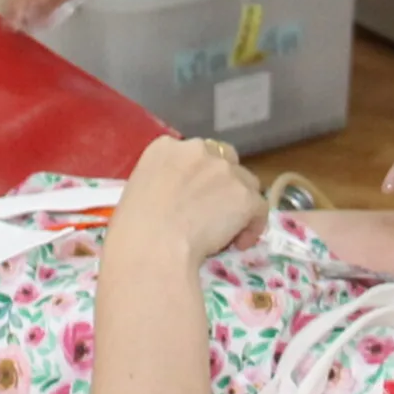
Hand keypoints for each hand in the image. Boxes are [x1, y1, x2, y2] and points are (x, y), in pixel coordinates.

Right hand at [113, 137, 263, 266]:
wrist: (152, 246)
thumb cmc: (133, 228)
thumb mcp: (138, 191)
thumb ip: (162, 184)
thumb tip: (174, 199)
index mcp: (165, 147)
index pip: (194, 153)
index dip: (198, 176)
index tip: (193, 198)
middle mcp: (198, 150)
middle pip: (224, 160)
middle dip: (223, 183)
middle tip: (213, 211)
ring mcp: (224, 171)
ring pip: (246, 183)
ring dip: (238, 204)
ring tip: (226, 231)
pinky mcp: (245, 195)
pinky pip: (259, 209)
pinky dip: (252, 226)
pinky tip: (239, 244)